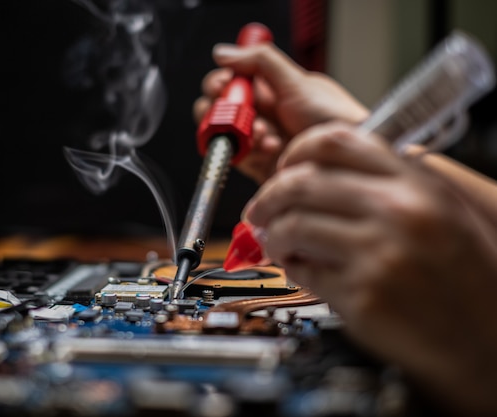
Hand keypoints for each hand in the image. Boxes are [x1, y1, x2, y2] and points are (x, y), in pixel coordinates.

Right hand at [193, 42, 368, 183]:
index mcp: (270, 89)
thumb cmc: (336, 120)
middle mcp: (263, 113)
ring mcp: (260, 140)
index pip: (230, 82)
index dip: (221, 85)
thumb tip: (224, 53)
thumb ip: (261, 62)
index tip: (226, 88)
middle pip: (221, 110)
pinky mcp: (261, 165)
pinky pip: (240, 160)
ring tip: (267, 135)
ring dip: (244, 136)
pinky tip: (271, 150)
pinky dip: (251, 155)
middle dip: (229, 114)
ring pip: (228, 136)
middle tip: (246, 117)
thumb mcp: (299, 84)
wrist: (349, 160)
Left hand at [243, 122, 496, 414]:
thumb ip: (382, 182)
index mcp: (417, 182)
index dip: (295, 152)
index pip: (335, 140)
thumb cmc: (464, 274)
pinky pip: (304, 270)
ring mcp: (379, 254)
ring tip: (274, 241)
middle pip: (301, 182)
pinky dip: (291, 267)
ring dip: (272, 234)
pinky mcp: (362, 296)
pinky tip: (299, 266)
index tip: (282, 168)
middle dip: (267, 196)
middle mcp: (399, 211)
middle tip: (257, 209)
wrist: (488, 337)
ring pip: (293, 225)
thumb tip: (314, 173)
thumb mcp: (438, 208)